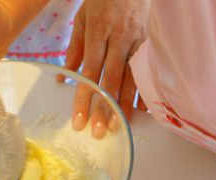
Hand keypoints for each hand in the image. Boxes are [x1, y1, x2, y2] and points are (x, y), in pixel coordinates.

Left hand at [57, 0, 148, 138]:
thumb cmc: (103, 0)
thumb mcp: (83, 19)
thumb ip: (74, 50)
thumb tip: (63, 81)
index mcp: (99, 32)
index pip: (90, 72)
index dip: (84, 98)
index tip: (79, 120)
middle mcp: (120, 38)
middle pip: (111, 79)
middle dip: (105, 107)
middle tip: (98, 131)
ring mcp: (139, 41)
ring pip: (133, 77)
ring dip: (125, 104)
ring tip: (119, 126)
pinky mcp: (152, 42)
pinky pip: (149, 70)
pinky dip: (147, 90)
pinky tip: (142, 110)